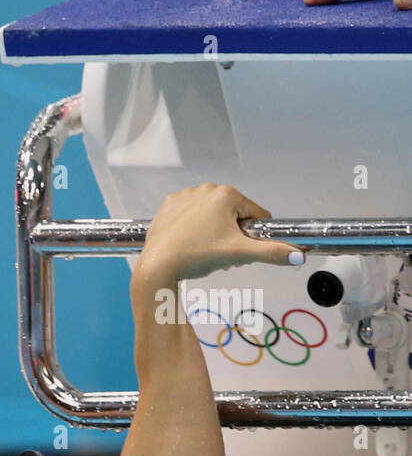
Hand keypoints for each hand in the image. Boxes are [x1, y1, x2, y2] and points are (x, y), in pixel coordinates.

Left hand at [135, 184, 305, 283]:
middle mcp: (205, 189)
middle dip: (231, 233)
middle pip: (232, 214)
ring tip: (201, 248)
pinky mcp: (168, 206)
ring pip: (211, 215)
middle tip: (218, 251)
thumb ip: (272, 252)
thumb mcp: (239, 254)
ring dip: (213, 230)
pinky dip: (192, 228)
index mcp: (226, 194)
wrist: (158, 266)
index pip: (255, 214)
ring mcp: (184, 196)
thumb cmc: (195, 257)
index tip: (238, 246)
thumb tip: (298, 255)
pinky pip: (190, 216)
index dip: (252, 234)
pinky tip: (186, 241)